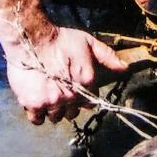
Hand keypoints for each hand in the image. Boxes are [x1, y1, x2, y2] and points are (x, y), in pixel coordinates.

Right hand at [7, 27, 127, 124]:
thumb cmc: (59, 39)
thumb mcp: (88, 43)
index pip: (89, 102)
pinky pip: (37, 119)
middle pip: (72, 113)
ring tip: (47, 95)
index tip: (73, 88)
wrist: (31, 38)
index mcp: (87, 82)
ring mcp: (52, 101)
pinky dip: (37, 113)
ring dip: (52, 109)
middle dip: (67, 104)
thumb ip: (107, 56)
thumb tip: (125, 68)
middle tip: (59, 91)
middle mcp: (72, 95)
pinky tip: (36, 102)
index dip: (81, 96)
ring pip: (55, 117)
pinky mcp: (34, 103)